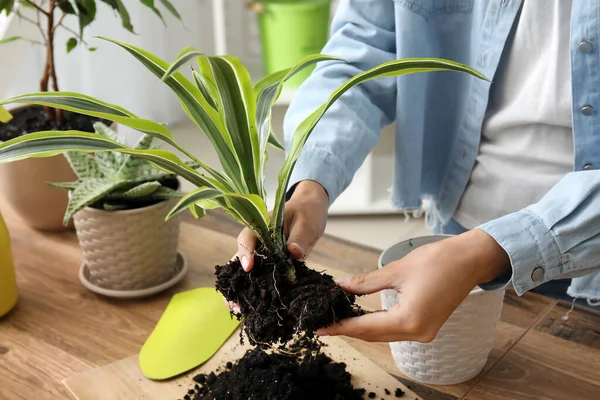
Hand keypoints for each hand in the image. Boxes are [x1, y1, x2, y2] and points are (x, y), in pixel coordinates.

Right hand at [225, 180, 328, 311]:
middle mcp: (257, 240)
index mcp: (261, 225)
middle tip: (234, 301)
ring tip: (240, 311)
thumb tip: (294, 253)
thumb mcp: (307, 222)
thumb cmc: (307, 212)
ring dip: (243, 290)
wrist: (311, 211)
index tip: (248, 267)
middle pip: (240, 258)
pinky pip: (261, 276)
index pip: (247, 238)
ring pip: (246, 272)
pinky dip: (258, 291)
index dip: (245, 252)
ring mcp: (263, 253)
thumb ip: (300, 237)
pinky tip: (256, 307)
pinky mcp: (271, 263)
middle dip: (235, 280)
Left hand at [315, 229, 509, 341]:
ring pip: (384, 335)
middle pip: (374, 335)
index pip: (366, 328)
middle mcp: (418, 333)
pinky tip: (363, 318)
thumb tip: (340, 286)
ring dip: (362, 329)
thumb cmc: (439, 261)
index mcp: (409, 319)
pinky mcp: (428, 327)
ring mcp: (425, 333)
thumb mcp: (396, 270)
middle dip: (348, 329)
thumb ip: (366, 282)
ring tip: (338, 320)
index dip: (341, 327)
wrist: (470, 260)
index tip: (320, 327)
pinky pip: (396, 331)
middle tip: (324, 323)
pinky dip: (378, 325)